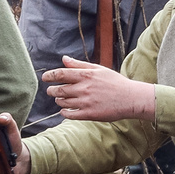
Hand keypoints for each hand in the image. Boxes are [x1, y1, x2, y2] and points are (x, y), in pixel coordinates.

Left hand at [42, 57, 157, 122]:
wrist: (130, 98)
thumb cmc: (114, 82)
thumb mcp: (98, 69)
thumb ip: (79, 65)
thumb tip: (63, 59)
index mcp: (86, 75)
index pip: (61, 74)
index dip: (50, 76)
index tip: (45, 77)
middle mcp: (84, 88)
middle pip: (59, 89)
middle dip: (52, 90)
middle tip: (51, 90)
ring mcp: (86, 102)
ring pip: (63, 102)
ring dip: (58, 100)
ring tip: (59, 99)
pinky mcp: (89, 114)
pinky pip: (70, 114)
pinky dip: (64, 112)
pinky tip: (64, 110)